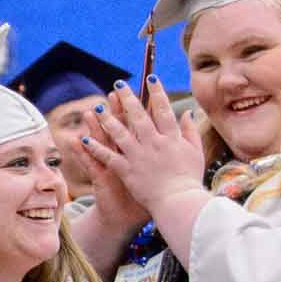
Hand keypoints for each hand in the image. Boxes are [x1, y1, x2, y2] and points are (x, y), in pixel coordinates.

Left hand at [82, 79, 207, 218]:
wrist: (180, 203)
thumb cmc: (189, 180)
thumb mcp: (196, 152)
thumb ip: (190, 131)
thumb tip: (188, 111)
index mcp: (171, 138)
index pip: (163, 109)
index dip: (156, 92)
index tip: (150, 78)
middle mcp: (154, 143)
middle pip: (138, 116)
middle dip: (127, 98)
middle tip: (118, 84)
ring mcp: (139, 156)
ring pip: (119, 133)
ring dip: (107, 119)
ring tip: (97, 108)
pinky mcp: (127, 171)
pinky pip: (109, 157)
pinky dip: (96, 148)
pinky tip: (84, 139)